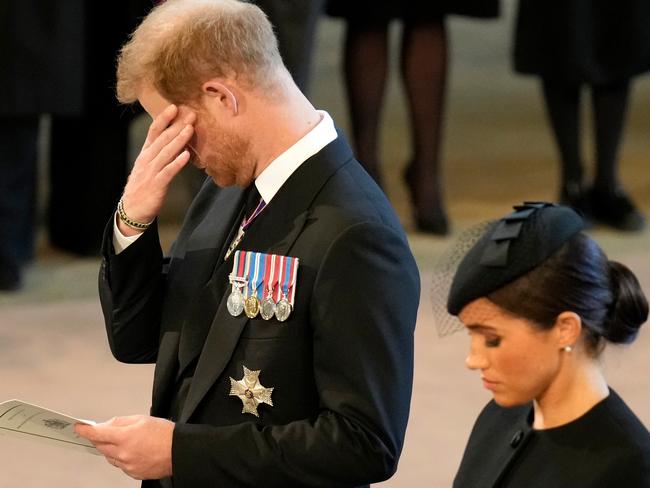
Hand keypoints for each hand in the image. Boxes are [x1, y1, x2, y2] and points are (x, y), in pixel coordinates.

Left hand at [75, 415, 173, 479]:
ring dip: (110, 448)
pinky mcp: (132, 473)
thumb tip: (106, 425)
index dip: (85, 430)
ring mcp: (127, 465)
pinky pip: (119, 465)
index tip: (79, 427)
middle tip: (103, 432)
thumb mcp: (142, 419)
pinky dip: (120, 457)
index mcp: (125, 437)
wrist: (178, 451)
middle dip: (99, 438)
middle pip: (101, 446)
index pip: (97, 434)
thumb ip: (120, 422)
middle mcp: (123, 453)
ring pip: (109, 456)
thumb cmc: (164, 434)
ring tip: (125, 441)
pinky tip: (132, 451)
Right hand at [119, 104, 195, 235]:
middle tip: (190, 114)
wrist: (133, 209)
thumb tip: (176, 141)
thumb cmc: (144, 187)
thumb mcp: (149, 166)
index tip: (174, 107)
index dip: (164, 119)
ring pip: (166, 152)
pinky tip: (186, 155)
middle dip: (177, 125)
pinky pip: (168, 171)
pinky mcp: (156, 184)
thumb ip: (161, 154)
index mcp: (145, 154)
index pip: (153, 132)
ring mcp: (151, 171)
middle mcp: (147, 159)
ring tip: (190, 129)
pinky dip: (177, 163)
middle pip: (162, 139)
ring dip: (178, 140)